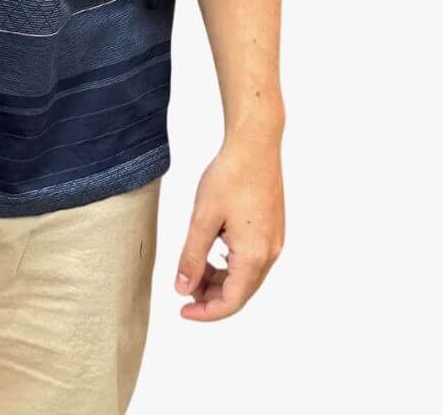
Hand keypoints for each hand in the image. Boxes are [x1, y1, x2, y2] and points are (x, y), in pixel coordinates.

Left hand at [173, 134, 284, 319]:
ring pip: (246, 276)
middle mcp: (270, 253)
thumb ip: (192, 257)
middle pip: (241, 292)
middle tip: (183, 287)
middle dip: (211, 296)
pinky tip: (212, 253)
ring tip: (194, 268)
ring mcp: (275, 241)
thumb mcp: (202, 218)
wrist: (256, 144)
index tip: (182, 311)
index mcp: (254, 255)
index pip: (231, 301)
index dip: (206, 312)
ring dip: (220, 280)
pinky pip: (252, 260)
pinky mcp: (273, 229)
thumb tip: (183, 289)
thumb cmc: (229, 176)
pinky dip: (231, 265)